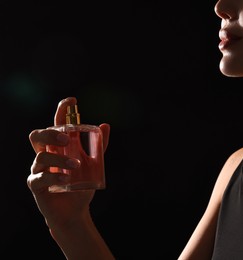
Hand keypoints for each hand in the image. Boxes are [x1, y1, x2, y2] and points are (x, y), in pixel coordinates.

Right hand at [27, 97, 109, 228]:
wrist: (75, 211)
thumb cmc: (81, 184)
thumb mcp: (95, 164)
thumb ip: (99, 147)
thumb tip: (105, 125)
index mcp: (59, 147)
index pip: (56, 124)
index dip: (61, 111)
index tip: (72, 101)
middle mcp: (47, 155)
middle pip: (38, 135)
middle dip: (51, 134)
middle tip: (68, 139)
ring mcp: (39, 170)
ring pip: (40, 156)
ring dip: (59, 159)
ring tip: (75, 167)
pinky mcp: (36, 185)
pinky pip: (39, 177)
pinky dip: (54, 176)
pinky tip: (66, 179)